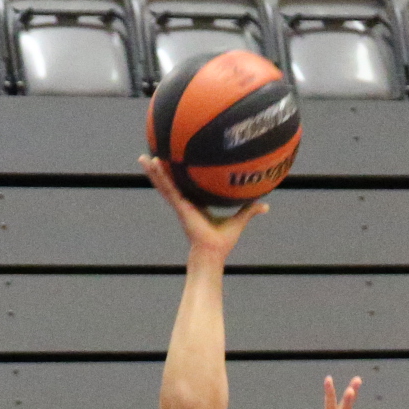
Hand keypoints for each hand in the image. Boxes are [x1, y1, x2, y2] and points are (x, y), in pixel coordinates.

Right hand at [139, 155, 265, 261]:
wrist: (212, 252)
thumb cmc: (223, 241)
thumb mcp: (239, 220)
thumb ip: (249, 209)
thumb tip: (265, 205)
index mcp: (195, 205)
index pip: (186, 186)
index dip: (180, 176)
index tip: (176, 164)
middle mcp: (185, 203)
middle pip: (170, 182)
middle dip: (161, 171)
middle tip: (152, 156)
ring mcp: (179, 204)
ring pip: (164, 183)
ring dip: (153, 170)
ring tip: (143, 157)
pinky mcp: (179, 205)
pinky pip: (167, 187)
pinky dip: (159, 176)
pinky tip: (153, 164)